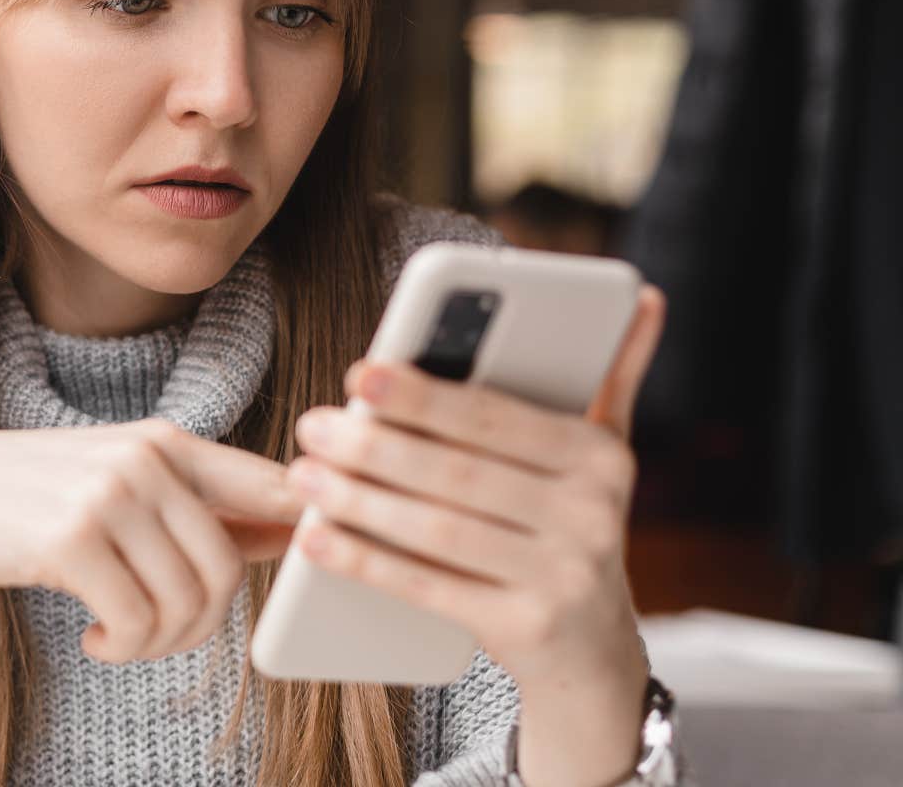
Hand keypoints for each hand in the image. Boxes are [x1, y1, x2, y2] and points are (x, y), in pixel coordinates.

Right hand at [0, 418, 304, 663]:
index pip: (271, 487)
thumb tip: (292, 528)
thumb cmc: (28, 501)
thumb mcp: (117, 487)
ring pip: (187, 601)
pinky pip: (137, 621)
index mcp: (165, 440)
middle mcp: (144, 458)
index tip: (293, 569)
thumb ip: (198, 505)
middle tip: (156, 635)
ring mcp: (108, 493)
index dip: (302, 533)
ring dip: (158, 643)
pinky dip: (124, 647)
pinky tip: (95, 640)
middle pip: (228, 568)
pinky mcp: (71, 537)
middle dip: (199, 624)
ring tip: (122, 637)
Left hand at [283, 284, 665, 693]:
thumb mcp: (600, 454)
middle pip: (458, 473)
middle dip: (376, 445)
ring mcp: (563, 577)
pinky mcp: (526, 629)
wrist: (594, 650)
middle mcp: (592, 515)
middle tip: (312, 425)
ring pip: (438, 530)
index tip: (359, 373)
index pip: (495, 418)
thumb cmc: (570, 526)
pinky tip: (316, 538)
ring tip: (303, 475)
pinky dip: (366, 561)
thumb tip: (643, 295)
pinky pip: (429, 588)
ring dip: (359, 501)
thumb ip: (610, 375)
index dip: (422, 396)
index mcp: (600, 457)